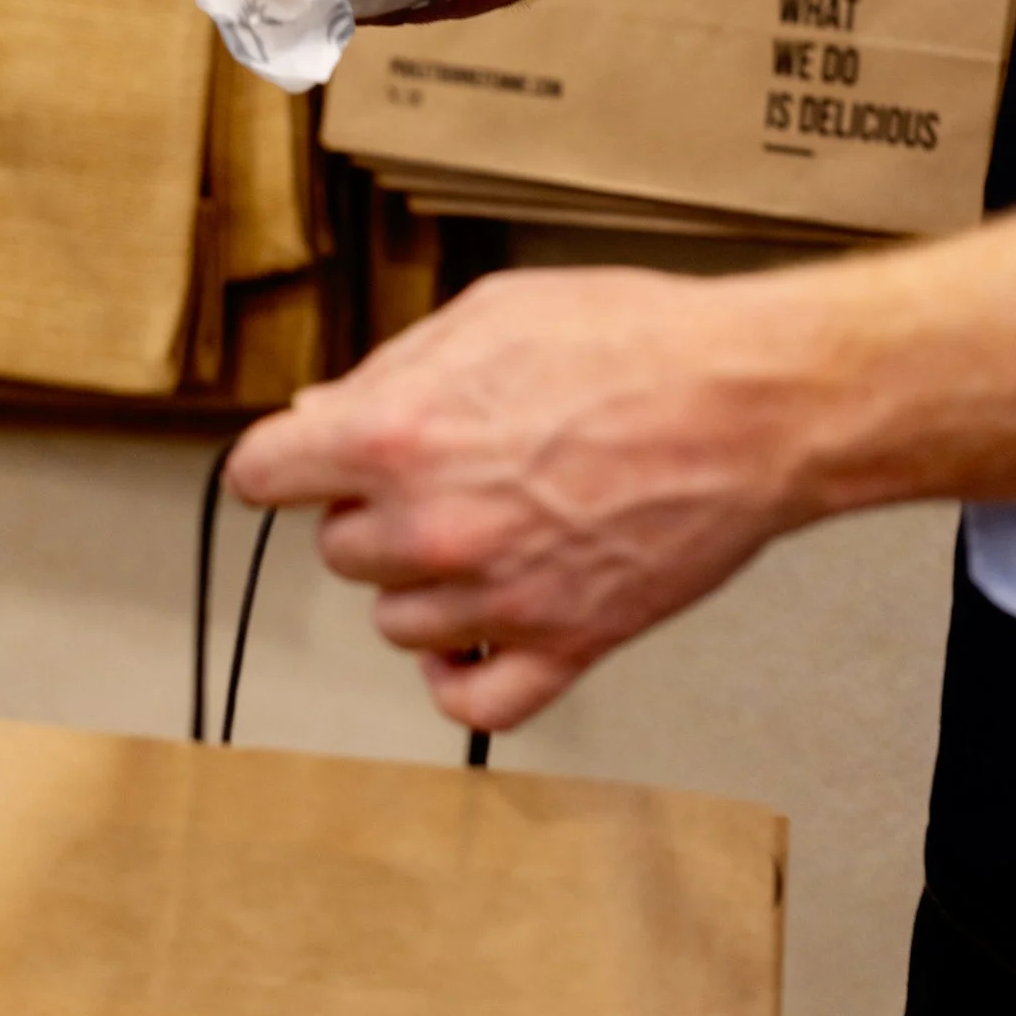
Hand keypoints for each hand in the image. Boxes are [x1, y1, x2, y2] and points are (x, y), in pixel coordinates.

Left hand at [227, 265, 835, 729]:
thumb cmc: (638, 345)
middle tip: (438, 474)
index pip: (262, 475)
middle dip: (371, 510)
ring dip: (420, 584)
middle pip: (336, 550)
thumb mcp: (491, 315)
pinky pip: (474, 700)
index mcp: (398, 435)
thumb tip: (324, 411)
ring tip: (479, 534)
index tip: (299, 466)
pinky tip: (472, 636)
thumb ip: (392, 371)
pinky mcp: (567, 645)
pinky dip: (460, 676)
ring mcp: (499, 597)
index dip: (282, 463)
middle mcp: (434, 528)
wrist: (753, 402)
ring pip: (395, 622)